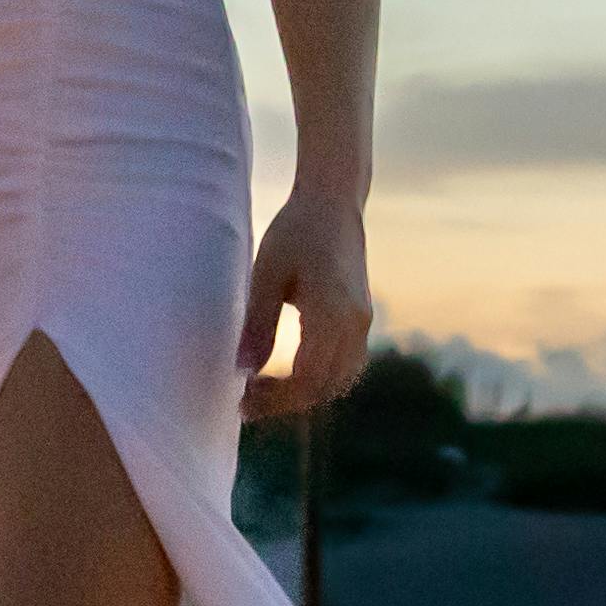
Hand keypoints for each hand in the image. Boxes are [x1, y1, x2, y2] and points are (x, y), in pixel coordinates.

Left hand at [237, 183, 372, 423]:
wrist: (333, 202)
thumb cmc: (295, 232)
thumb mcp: (266, 275)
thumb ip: (257, 324)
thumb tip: (242, 370)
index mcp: (331, 314)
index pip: (306, 379)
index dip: (275, 400)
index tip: (243, 404)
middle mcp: (355, 324)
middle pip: (324, 386)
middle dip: (286, 402)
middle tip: (247, 401)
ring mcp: (363, 321)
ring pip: (339, 379)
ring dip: (304, 392)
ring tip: (263, 388)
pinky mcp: (362, 317)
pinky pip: (347, 363)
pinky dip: (321, 377)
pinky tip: (289, 371)